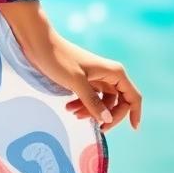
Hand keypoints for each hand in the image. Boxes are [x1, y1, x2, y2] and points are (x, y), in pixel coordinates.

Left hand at [17, 27, 142, 132]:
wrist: (38, 43)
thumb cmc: (59, 59)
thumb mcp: (76, 82)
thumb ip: (92, 102)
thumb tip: (107, 119)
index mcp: (113, 72)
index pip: (132, 97)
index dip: (135, 113)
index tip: (133, 129)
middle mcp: (108, 75)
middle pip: (118, 103)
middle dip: (108, 116)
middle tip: (96, 128)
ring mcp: (96, 77)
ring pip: (102, 102)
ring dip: (91, 111)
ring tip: (73, 114)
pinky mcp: (83, 79)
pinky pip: (90, 98)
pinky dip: (83, 105)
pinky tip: (69, 108)